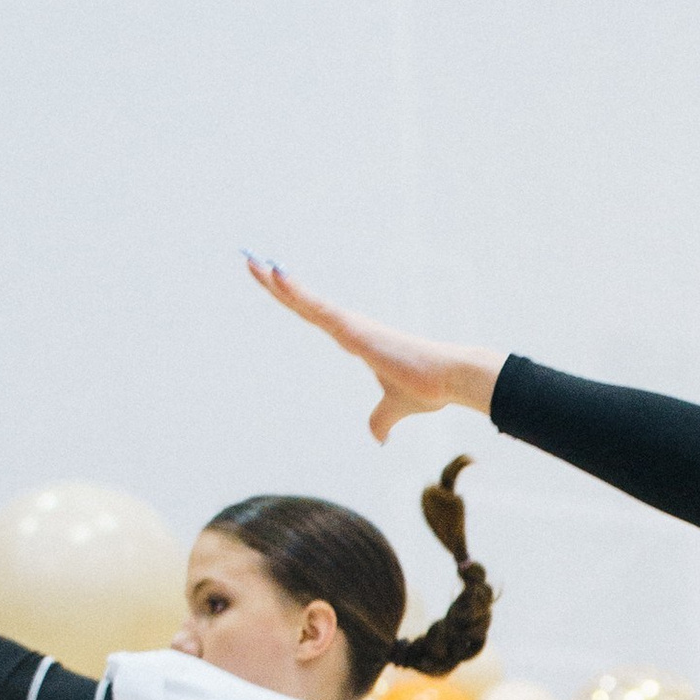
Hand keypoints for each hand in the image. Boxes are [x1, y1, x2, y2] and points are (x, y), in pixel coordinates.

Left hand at [246, 259, 501, 442]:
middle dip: (276, 281)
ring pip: (306, 300)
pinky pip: (318, 308)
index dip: (292, 297)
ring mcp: (351, 325)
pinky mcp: (355, 330)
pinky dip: (296, 292)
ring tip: (252, 261)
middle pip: (304, 301)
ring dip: (278, 281)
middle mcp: (350, 326)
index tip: (270, 279)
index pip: (314, 314)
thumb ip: (381, 419)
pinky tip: (277, 276)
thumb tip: (378, 439)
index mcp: (355, 338)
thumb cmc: (427, 387)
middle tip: (249, 260)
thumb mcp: (395, 407)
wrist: (450, 379)